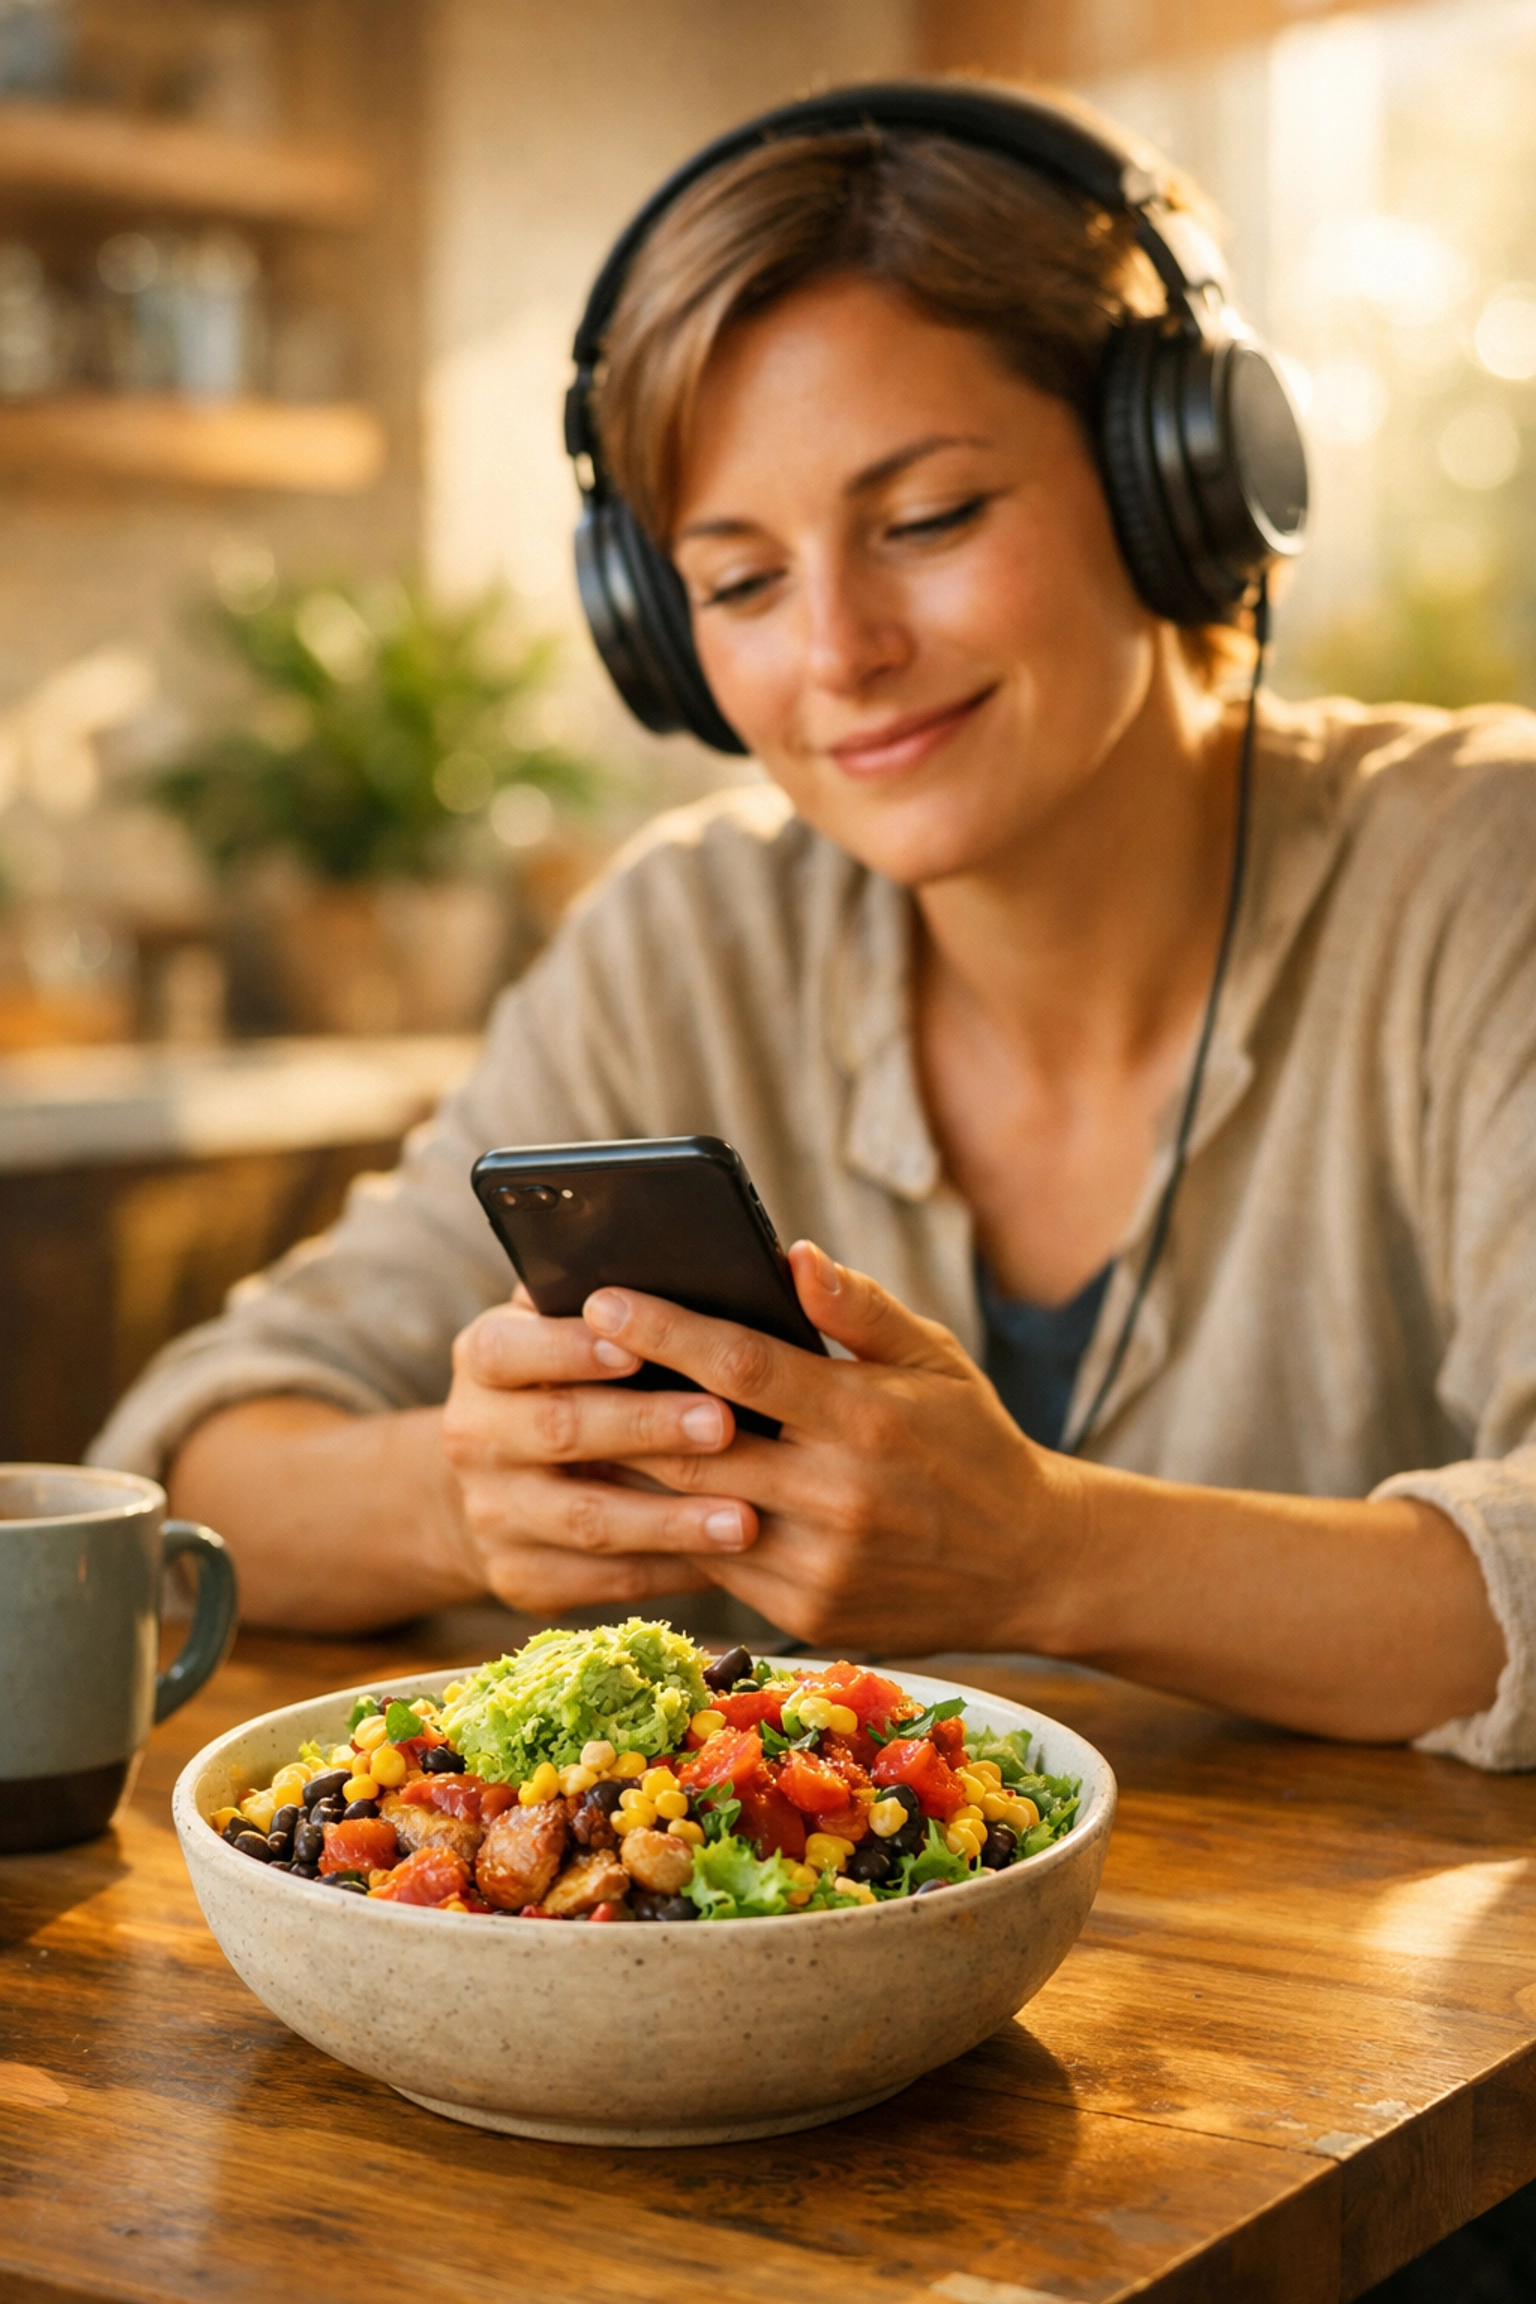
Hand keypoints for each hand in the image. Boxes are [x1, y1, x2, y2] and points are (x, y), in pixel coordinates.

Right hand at [441, 1288, 758, 1615]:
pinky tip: (725, 1561)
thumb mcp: (561, 1328)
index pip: (510, 1349)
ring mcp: (493, 1514)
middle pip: (558, 1432)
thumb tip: (675, 1261)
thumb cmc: (568, 1380)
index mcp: (485, 1358)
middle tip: (721, 1424)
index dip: (570, 1349)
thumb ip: (604, 1300)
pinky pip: (603, 1581)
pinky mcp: (523, 1578)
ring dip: (669, 1521)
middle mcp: (474, 1435)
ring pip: (587, 1521)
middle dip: (644, 1428)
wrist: (499, 1482)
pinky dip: (668, 1572)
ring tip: (745, 1519)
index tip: (639, 1348)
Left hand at [585, 1243, 1080, 1654]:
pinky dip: (675, 1522)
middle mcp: (839, 1497)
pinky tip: (635, 1486)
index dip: (665, 1329)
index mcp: (868, 1420)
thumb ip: (858, 1309)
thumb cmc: (972, 1441)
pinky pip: (716, 1562)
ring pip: (692, 1511)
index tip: (601, 1296)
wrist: (1030, 1564)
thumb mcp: (934, 1359)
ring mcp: (820, 1565)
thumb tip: (789, 1255)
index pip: (742, 1366)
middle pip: (695, 1443)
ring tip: (576, 1418)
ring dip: (631, 1468)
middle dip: (620, 1399)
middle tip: (561, 1358)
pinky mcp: (807, 1612)